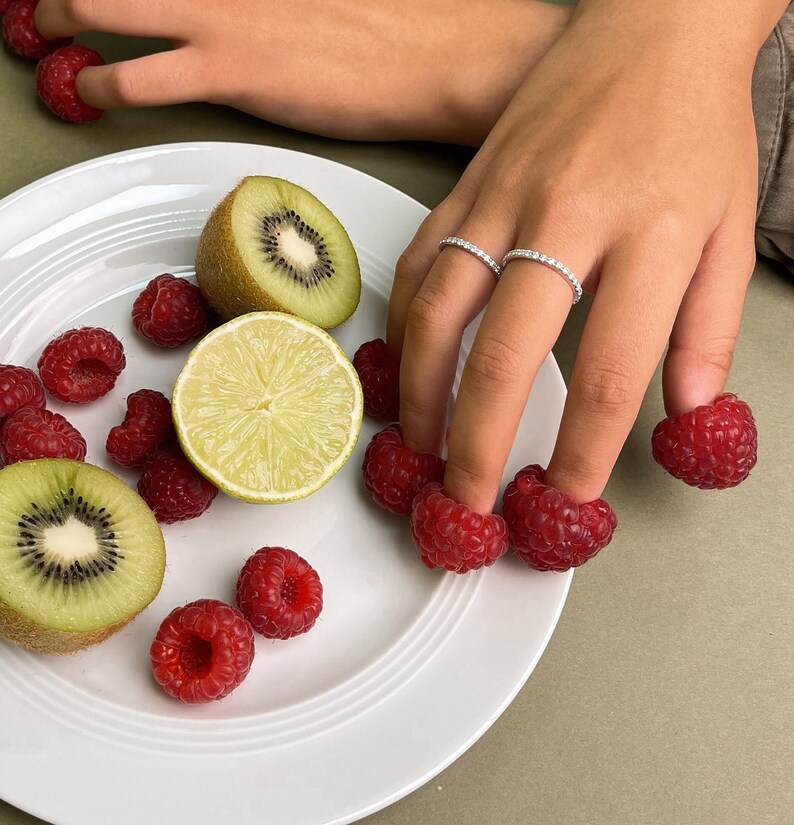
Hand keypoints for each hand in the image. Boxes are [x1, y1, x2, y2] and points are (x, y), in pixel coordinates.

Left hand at [33, 0, 567, 142]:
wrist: (441, 53)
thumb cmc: (402, 26)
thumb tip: (262, 13)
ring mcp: (228, 13)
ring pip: (117, 2)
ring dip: (68, 12)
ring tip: (46, 31)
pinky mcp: (237, 67)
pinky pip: (147, 74)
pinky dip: (107, 82)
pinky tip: (91, 90)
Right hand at [388, 2, 777, 512]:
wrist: (650, 30)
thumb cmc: (694, 129)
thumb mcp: (730, 233)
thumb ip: (707, 334)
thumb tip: (687, 417)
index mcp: (651, 237)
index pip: (612, 374)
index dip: (582, 453)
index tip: (564, 497)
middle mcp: (566, 218)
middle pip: (504, 358)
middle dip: (478, 446)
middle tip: (468, 499)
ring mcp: (504, 198)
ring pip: (440, 314)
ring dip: (424, 395)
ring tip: (421, 446)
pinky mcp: (468, 186)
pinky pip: (418, 265)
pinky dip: (404, 325)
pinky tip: (407, 364)